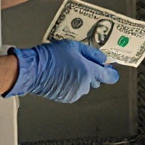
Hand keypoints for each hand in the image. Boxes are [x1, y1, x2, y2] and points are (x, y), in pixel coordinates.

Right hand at [4, 40, 119, 102]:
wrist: (33, 70)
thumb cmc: (50, 57)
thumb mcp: (74, 47)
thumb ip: (92, 53)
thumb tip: (102, 59)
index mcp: (88, 72)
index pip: (109, 76)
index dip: (112, 72)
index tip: (111, 69)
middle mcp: (84, 85)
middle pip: (95, 79)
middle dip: (90, 71)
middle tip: (79, 61)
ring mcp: (75, 93)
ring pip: (84, 85)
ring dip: (79, 77)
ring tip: (66, 67)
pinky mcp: (66, 97)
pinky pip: (74, 90)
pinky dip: (71, 83)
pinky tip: (61, 74)